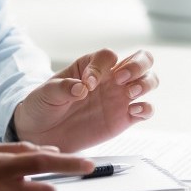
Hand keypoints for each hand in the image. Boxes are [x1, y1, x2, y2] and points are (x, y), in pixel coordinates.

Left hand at [13, 48, 157, 151]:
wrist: (42, 134)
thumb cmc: (43, 106)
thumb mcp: (46, 93)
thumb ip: (63, 87)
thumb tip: (80, 87)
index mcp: (91, 66)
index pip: (107, 56)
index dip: (101, 66)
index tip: (87, 84)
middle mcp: (111, 79)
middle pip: (141, 59)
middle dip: (137, 65)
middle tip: (121, 79)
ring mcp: (120, 98)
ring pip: (149, 81)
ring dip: (145, 83)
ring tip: (129, 94)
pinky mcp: (124, 119)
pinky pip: (146, 110)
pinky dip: (146, 109)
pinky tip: (134, 112)